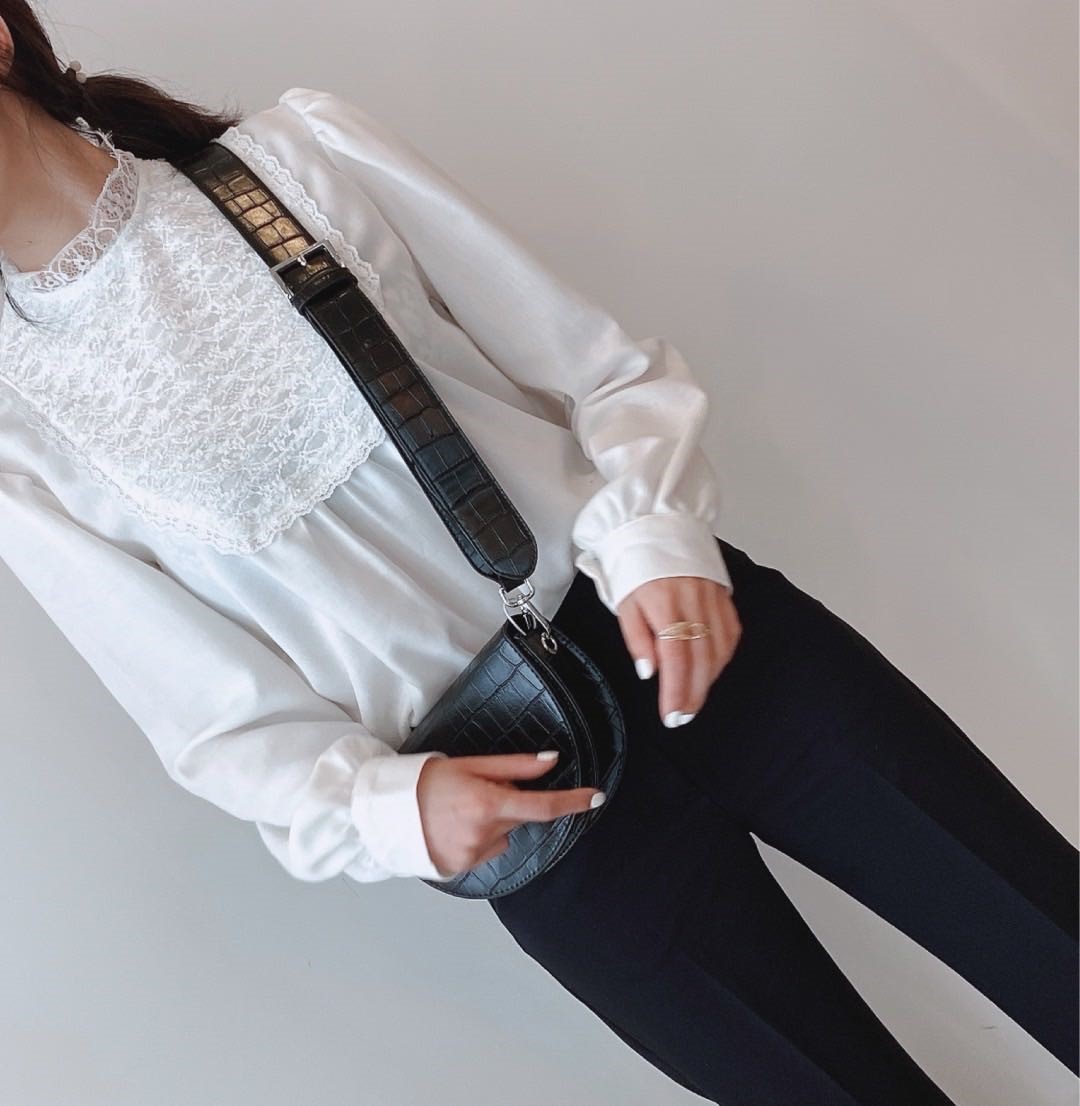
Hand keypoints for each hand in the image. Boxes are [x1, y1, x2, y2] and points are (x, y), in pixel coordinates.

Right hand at [416, 751, 602, 877]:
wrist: (383, 813)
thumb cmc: (424, 782)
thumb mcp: (469, 765)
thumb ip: (514, 767)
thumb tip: (551, 762)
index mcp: (487, 804)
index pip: (542, 805)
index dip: (573, 801)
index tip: (596, 797)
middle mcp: (483, 834)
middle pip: (519, 816)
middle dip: (508, 802)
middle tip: (476, 789)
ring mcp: (472, 855)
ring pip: (503, 834)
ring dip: (493, 822)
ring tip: (459, 809)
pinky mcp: (463, 868)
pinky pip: (487, 849)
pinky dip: (479, 837)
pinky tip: (455, 826)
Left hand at [615, 576, 740, 726]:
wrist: (654, 524)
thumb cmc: (634, 563)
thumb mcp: (623, 600)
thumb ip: (636, 638)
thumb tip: (649, 671)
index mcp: (665, 603)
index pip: (675, 658)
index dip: (676, 691)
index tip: (672, 714)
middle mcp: (693, 601)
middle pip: (700, 658)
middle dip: (693, 694)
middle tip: (683, 716)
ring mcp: (712, 597)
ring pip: (719, 648)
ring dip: (708, 679)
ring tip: (694, 699)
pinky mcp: (723, 593)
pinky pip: (730, 632)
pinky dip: (722, 655)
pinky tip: (713, 668)